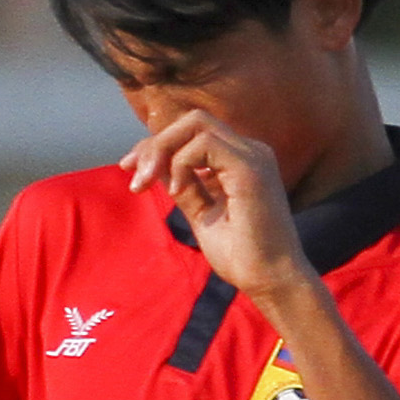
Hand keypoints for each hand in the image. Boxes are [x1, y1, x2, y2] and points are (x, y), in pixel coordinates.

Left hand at [122, 109, 309, 302]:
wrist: (269, 279)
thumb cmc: (240, 254)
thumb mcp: (200, 212)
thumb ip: (183, 185)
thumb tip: (154, 165)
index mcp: (239, 160)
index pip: (192, 133)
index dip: (156, 144)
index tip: (129, 169)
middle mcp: (249, 150)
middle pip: (192, 120)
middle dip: (154, 141)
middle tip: (130, 172)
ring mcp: (252, 155)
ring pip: (196, 123)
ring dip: (161, 150)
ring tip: (147, 184)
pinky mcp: (251, 167)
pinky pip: (204, 144)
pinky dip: (181, 163)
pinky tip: (178, 192)